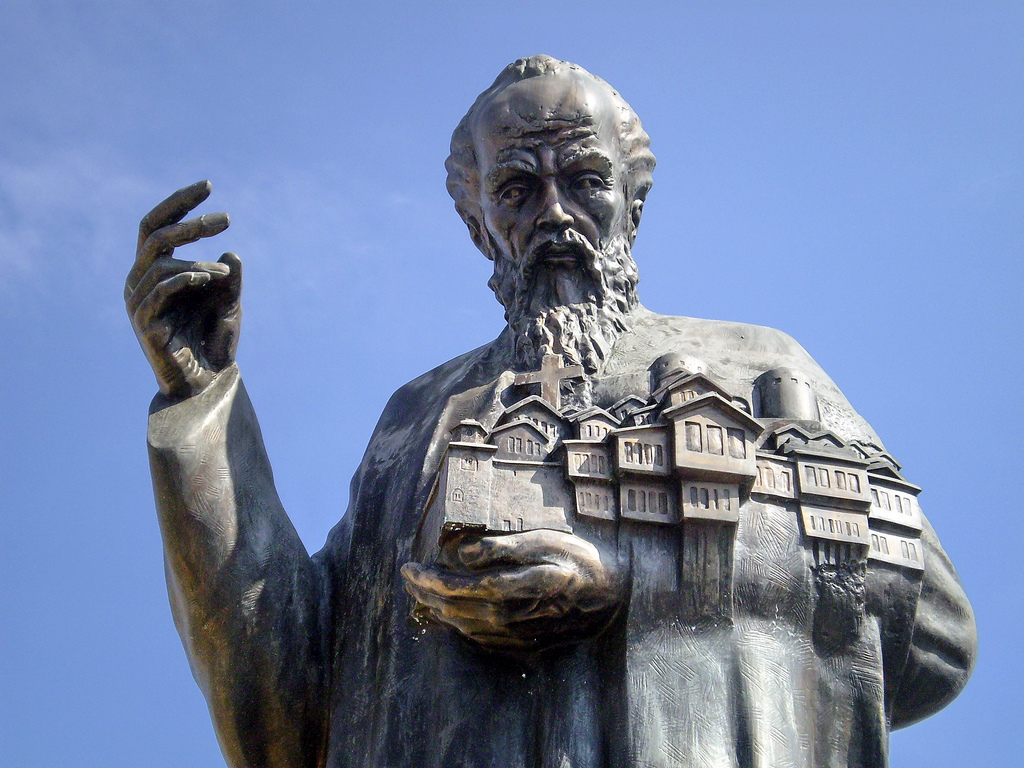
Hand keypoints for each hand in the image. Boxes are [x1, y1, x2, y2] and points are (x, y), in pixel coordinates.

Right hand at [125, 181, 240, 398]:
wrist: (209, 382)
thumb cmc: (215, 339)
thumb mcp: (227, 300)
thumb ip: (226, 276)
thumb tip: (229, 252)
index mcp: (152, 271)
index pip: (157, 226)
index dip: (179, 203)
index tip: (209, 185)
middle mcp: (138, 282)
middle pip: (156, 236)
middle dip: (192, 223)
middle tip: (228, 219)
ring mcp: (138, 303)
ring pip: (163, 262)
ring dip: (199, 262)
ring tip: (224, 274)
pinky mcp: (145, 323)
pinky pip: (163, 289)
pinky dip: (188, 278)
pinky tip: (212, 280)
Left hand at [401, 529, 624, 652]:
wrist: (613, 598)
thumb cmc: (578, 561)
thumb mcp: (544, 541)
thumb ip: (502, 548)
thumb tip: (462, 554)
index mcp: (511, 591)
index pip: (455, 588)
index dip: (428, 579)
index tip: (409, 566)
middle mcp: (510, 620)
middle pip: (453, 609)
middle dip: (425, 594)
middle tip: (407, 578)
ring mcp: (515, 638)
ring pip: (462, 627)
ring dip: (436, 610)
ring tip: (420, 593)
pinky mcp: (522, 647)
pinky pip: (478, 640)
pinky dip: (456, 626)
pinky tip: (450, 615)